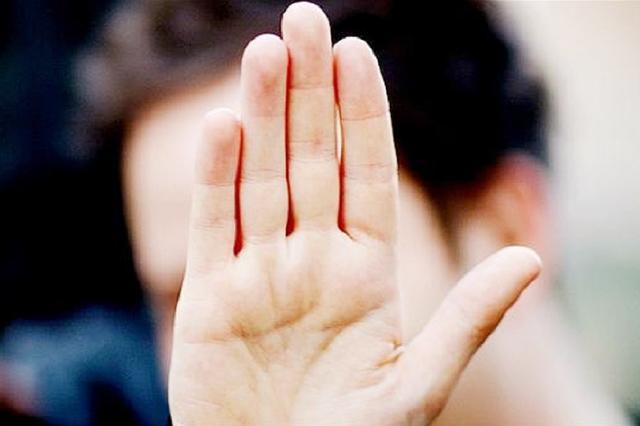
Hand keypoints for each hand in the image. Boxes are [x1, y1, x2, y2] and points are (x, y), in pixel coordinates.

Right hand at [168, 3, 540, 424]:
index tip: (357, 54)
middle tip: (303, 23)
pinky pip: (213, 224)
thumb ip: (467, 319)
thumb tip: (530, 261)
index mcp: (367, 272)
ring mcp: (259, 273)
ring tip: (265, 54)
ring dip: (261, 117)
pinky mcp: (209, 297)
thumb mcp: (418, 385)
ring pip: (261, 178)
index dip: (363, 116)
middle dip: (308, 93)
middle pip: (312, 161)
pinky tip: (222, 127)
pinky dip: (214, 177)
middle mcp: (313, 260)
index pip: (367, 175)